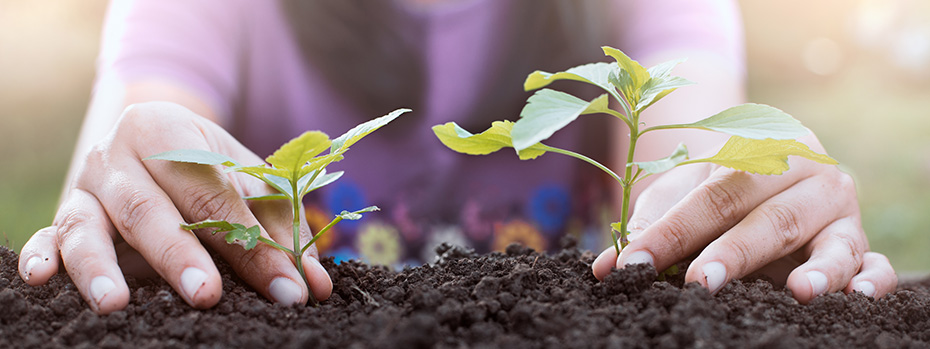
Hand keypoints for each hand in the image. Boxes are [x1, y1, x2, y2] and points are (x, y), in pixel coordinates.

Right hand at [18, 102, 331, 313]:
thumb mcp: (248, 184)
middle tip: (208, 294)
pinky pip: (46, 236)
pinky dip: (40, 256)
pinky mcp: (63, 216)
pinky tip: (41, 280)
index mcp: (165, 130)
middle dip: (181, 255)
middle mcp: (116, 155)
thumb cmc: (208, 166)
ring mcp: (84, 188)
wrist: (149, 138)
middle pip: (149, 209)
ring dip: (101, 266)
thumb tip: (314, 287)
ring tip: (117, 304)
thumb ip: (281, 231)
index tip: (287, 288)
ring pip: (87, 226)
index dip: (251, 242)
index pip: (212, 192)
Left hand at [592, 135, 896, 302]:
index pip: (712, 195)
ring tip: (799, 291)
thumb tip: (608, 268)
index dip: (672, 231)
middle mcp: (807, 176)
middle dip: (733, 252)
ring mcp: (840, 212)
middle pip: (770, 217)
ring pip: (833, 241)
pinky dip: (874, 280)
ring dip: (819, 269)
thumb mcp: (681, 195)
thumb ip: (649, 227)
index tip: (635, 264)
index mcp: (760, 152)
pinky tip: (858, 297)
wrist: (770, 165)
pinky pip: (876, 263)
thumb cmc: (717, 186)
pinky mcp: (861, 244)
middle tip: (701, 283)